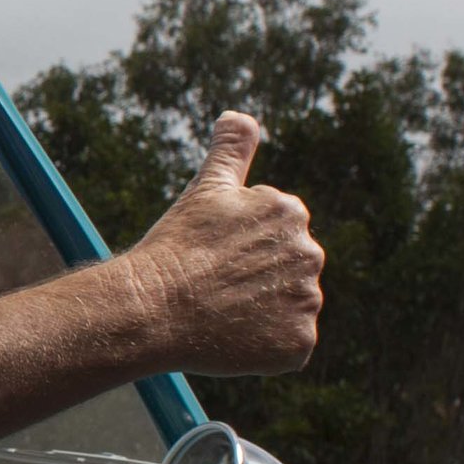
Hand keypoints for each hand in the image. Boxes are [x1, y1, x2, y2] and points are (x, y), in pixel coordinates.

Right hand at [123, 114, 323, 374]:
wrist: (154, 307)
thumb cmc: (175, 246)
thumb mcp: (206, 188)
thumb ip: (232, 148)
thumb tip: (238, 116)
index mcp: (291, 212)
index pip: (273, 238)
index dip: (238, 250)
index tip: (211, 257)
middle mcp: (310, 254)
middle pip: (285, 273)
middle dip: (256, 280)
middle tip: (214, 286)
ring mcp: (307, 300)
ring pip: (288, 309)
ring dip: (261, 313)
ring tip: (221, 312)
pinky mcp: (299, 342)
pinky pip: (289, 346)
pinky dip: (265, 347)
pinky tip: (233, 336)